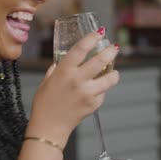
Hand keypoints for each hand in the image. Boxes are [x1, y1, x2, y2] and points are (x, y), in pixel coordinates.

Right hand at [26, 30, 119, 146]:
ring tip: (114, 72)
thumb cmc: (45, 103)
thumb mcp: (47, 81)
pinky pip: (102, 92)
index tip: (100, 32)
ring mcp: (87, 92)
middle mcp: (77, 80)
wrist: (49, 127)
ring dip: (114, 74)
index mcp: (63, 72)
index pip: (80, 49)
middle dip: (110, 52)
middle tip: (115, 48)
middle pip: (99, 61)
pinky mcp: (94, 103)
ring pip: (110, 78)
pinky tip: (94, 93)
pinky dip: (101, 91)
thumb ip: (57, 68)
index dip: (91, 38)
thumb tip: (64, 58)